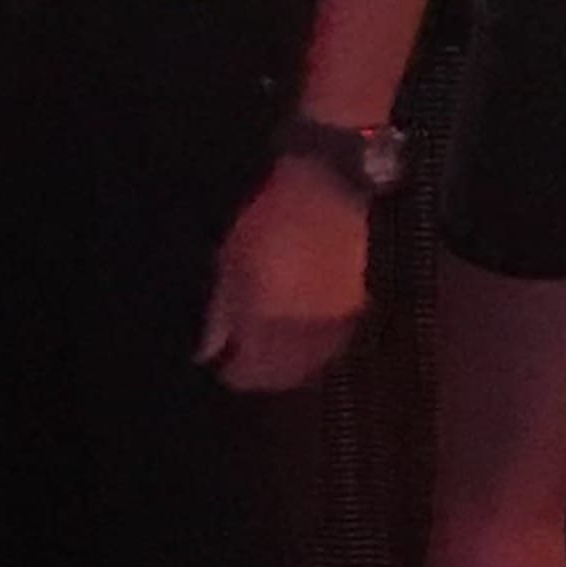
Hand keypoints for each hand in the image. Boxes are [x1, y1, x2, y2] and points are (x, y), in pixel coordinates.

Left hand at [200, 157, 369, 394]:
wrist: (334, 190)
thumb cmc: (273, 219)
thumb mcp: (232, 261)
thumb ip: (220, 313)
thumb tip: (207, 354)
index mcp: (268, 322)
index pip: (248, 372)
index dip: (233, 371)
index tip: (220, 363)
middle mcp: (306, 335)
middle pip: (280, 376)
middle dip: (261, 373)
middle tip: (244, 359)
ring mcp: (337, 326)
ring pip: (309, 366)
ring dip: (288, 365)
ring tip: (271, 349)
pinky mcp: (358, 314)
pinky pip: (331, 347)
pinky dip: (313, 349)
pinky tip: (300, 334)